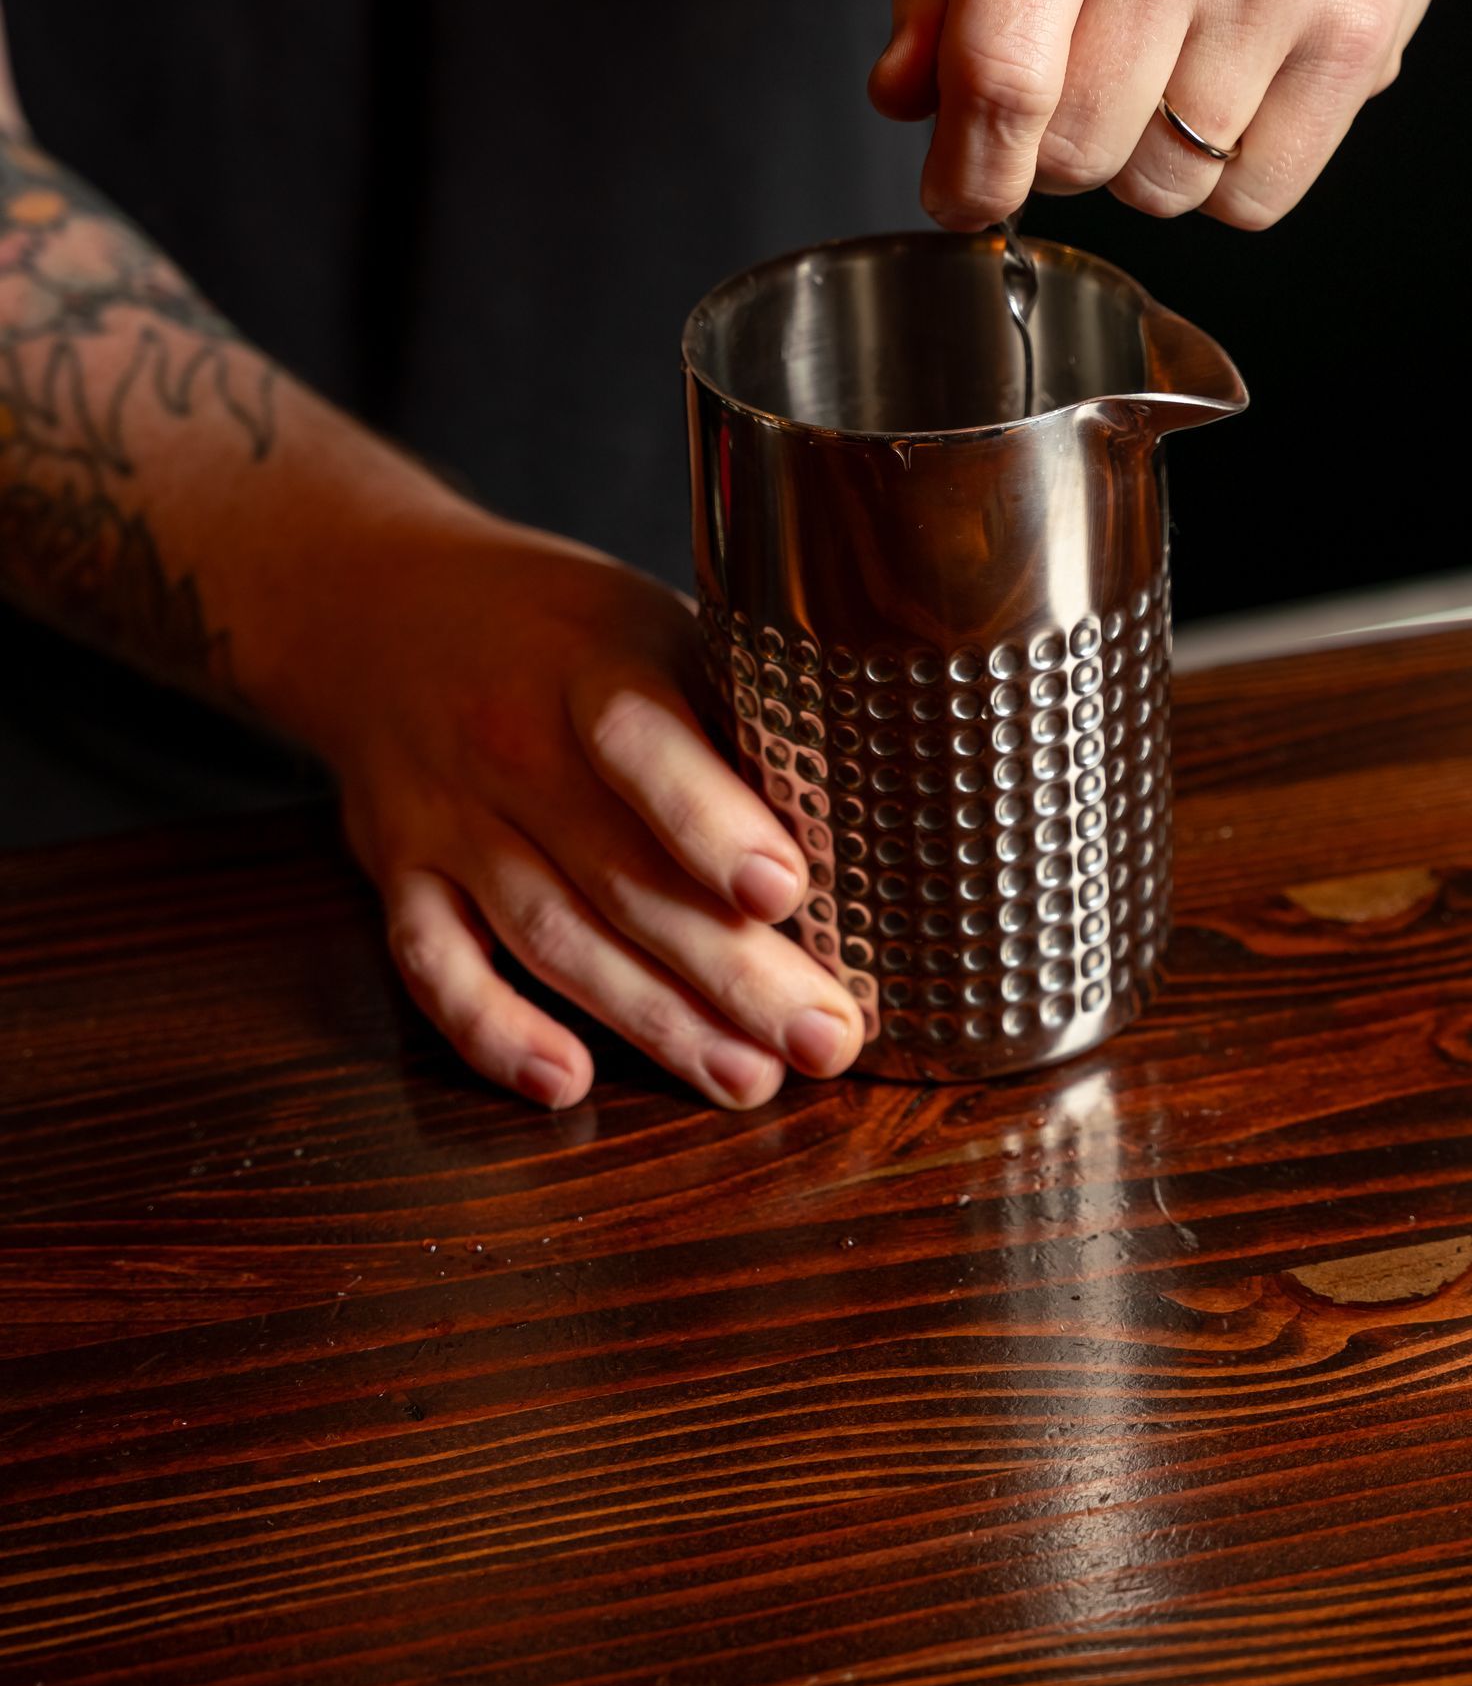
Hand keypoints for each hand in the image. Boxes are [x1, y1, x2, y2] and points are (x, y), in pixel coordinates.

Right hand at [290, 511, 865, 1110]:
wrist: (386, 605)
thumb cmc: (565, 630)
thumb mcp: (655, 625)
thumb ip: (732, 713)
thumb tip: (870, 814)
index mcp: (593, 663)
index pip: (643, 741)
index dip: (708, 819)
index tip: (785, 890)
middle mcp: (512, 741)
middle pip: (621, 873)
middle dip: (730, 970)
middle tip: (826, 1040)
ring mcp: (449, 814)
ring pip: (549, 935)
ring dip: (650, 1021)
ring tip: (748, 1078)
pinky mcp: (399, 870)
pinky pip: (434, 964)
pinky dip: (492, 1029)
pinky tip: (565, 1080)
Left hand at [869, 0, 1467, 230]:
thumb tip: (904, 94)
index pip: (1002, 73)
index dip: (969, 168)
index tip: (959, 194)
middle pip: (1081, 148)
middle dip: (1054, 152)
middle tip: (1074, 93)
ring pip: (1167, 184)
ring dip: (1142, 163)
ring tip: (1160, 73)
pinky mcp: (1359, 35)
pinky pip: (1256, 195)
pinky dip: (1225, 179)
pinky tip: (1226, 95)